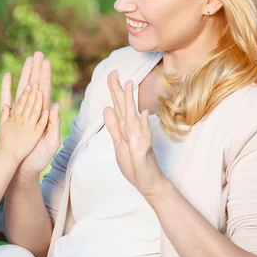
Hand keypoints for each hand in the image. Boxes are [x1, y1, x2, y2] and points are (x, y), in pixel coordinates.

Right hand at [0, 52, 60, 175]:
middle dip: (36, 69)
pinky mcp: (10, 117)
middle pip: (35, 85)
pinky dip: (7, 86)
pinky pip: (7, 98)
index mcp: (44, 114)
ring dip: (25, 73)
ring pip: (23, 88)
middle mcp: (33, 110)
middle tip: (37, 53)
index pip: (45, 91)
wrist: (24, 168)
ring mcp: (21, 112)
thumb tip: (56, 104)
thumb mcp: (52, 141)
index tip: (46, 62)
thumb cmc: (40, 157)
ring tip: (27, 59)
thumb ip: (54, 123)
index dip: (46, 76)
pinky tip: (7, 75)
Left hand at [104, 71, 167, 197]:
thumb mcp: (119, 143)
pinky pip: (143, 136)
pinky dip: (143, 124)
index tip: (111, 74)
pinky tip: (143, 113)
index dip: (114, 90)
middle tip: (114, 72)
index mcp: (126, 128)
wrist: (148, 183)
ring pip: (133, 117)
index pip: (118, 106)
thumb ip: (113, 126)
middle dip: (118, 90)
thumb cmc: (134, 164)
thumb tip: (107, 108)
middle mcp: (133, 130)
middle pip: (124, 107)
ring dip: (131, 101)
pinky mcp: (144, 150)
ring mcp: (140, 139)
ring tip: (129, 85)